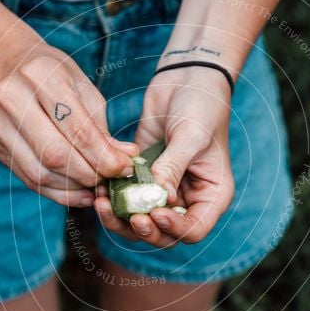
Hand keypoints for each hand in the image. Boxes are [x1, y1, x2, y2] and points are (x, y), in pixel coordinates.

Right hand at [0, 30, 138, 206]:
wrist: (6, 63)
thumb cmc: (52, 74)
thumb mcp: (82, 88)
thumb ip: (101, 126)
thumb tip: (126, 158)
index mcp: (41, 76)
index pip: (76, 128)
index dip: (103, 156)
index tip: (124, 168)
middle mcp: (12, 98)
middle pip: (55, 154)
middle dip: (88, 174)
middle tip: (109, 180)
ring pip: (40, 173)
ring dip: (73, 188)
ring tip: (95, 188)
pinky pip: (28, 178)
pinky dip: (57, 192)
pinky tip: (77, 192)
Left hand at [95, 65, 235, 246]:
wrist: (187, 77)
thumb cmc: (201, 104)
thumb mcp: (191, 135)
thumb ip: (173, 168)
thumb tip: (155, 197)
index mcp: (211, 195)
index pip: (193, 230)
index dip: (172, 230)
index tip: (154, 213)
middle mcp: (188, 198)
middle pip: (163, 233)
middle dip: (143, 229)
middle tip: (127, 216)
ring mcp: (164, 189)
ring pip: (141, 220)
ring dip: (121, 218)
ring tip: (102, 203)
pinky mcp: (143, 176)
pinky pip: (126, 196)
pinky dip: (112, 197)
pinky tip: (98, 189)